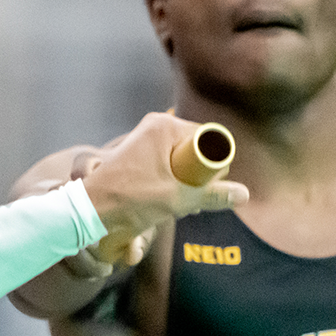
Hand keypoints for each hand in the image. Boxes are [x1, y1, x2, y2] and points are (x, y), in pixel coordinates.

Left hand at [78, 112, 247, 245]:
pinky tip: (165, 201)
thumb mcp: (179, 198)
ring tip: (176, 203)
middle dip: (199, 175)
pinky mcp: (137, 153)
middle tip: (193, 200)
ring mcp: (144, 138)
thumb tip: (244, 194)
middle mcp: (155, 126)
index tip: (211, 186)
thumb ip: (213, 195)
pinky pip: (166, 164)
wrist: (91, 210)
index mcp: (166, 126)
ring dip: (184, 182)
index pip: (209, 138)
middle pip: (195, 149)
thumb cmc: (132, 200)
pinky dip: (170, 181)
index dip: (216, 164)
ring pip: (181, 159)